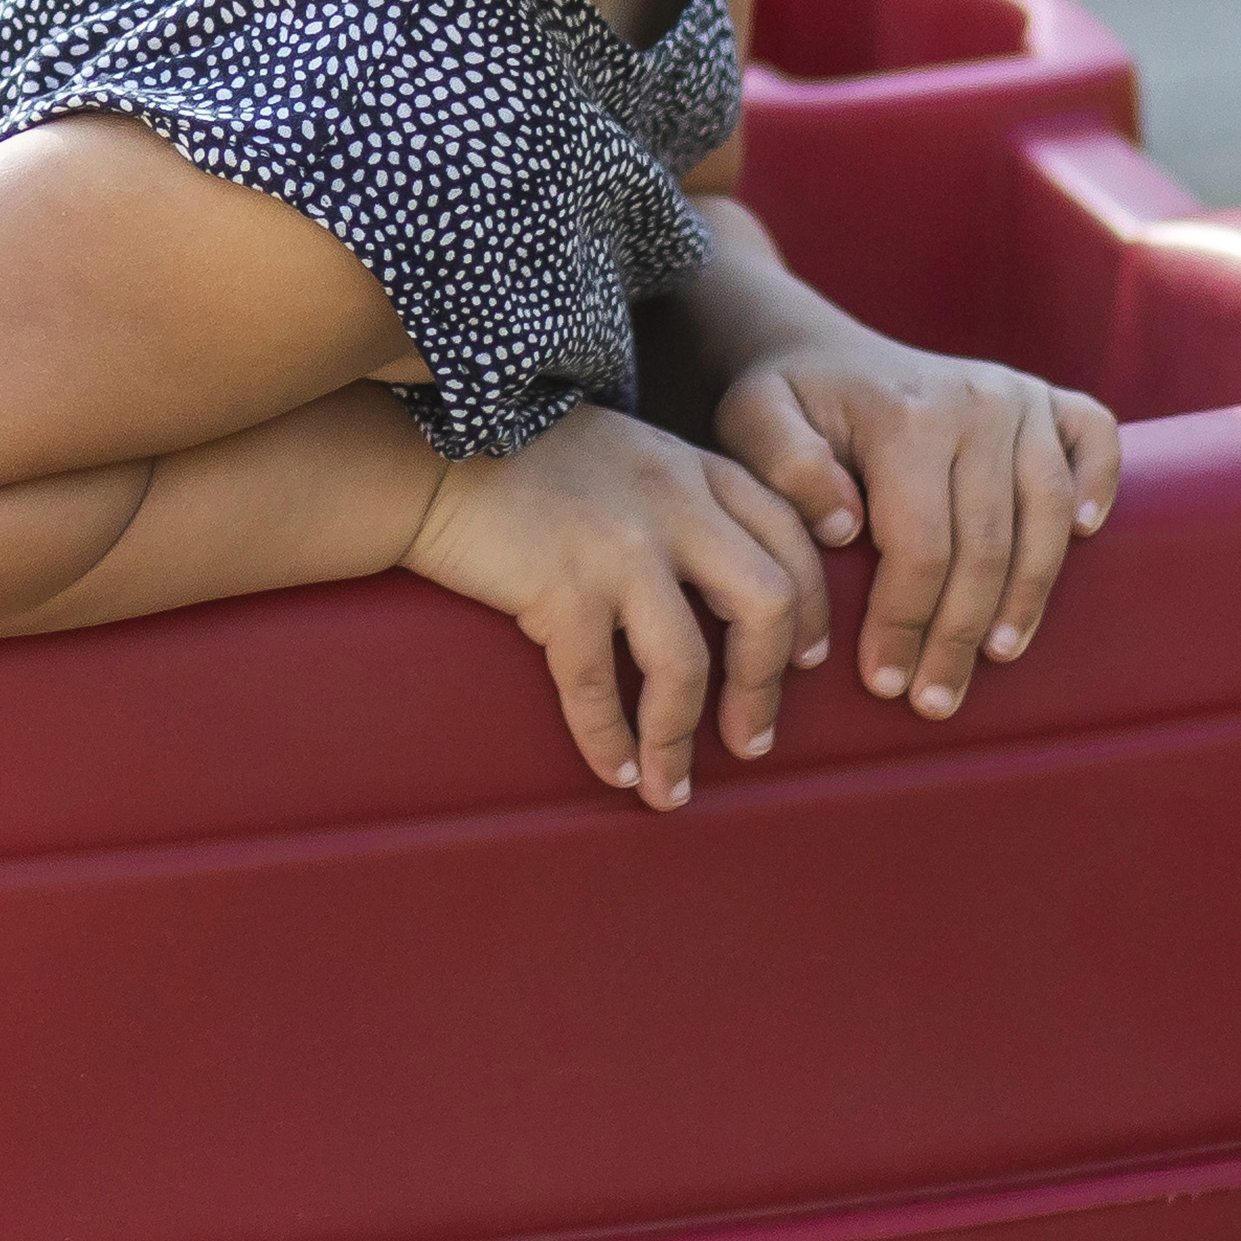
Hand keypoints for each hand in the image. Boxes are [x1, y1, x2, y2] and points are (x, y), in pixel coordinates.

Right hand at [402, 404, 830, 811]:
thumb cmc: (521, 462)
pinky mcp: (559, 588)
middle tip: (753, 739)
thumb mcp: (627, 454)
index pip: (792, 539)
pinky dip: (611, 741)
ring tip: (675, 786)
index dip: (814, 610)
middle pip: (767, 602)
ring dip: (684, 737)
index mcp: (694, 468)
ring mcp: (617, 545)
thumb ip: (682, 497)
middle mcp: (671, 503)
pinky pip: (599, 686)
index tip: (808, 661)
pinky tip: (616, 771)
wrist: (426, 457)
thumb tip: (726, 580)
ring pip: (686, 663)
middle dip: (767, 683)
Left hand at [710, 324, 1119, 724]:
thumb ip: (783, 468)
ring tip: (997, 656)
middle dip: (959, 633)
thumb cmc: (782, 404)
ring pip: (1045, 514)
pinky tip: (1086, 537)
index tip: (884, 682)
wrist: (816, 350)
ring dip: (1028, 595)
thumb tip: (846, 526)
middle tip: (936, 700)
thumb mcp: (750, 422)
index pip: (921, 545)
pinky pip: (1094, 437)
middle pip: (987, 544)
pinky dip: (1099, 484)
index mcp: (904, 416)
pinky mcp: (1046, 396)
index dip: (906, 621)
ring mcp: (1018, 396)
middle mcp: (975, 400)